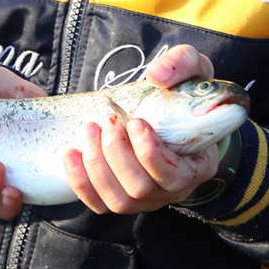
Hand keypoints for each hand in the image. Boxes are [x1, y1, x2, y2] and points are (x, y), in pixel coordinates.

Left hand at [63, 44, 219, 213]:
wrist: (168, 108)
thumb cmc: (183, 92)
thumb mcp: (193, 69)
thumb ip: (182, 64)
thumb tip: (157, 74)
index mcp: (197, 165)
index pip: (174, 176)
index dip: (151, 154)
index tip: (136, 122)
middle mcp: (173, 190)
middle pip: (140, 188)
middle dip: (117, 153)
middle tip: (108, 120)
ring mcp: (146, 199)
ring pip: (119, 200)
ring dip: (97, 166)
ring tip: (89, 129)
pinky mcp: (121, 198)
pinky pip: (98, 203)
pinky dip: (81, 182)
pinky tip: (71, 154)